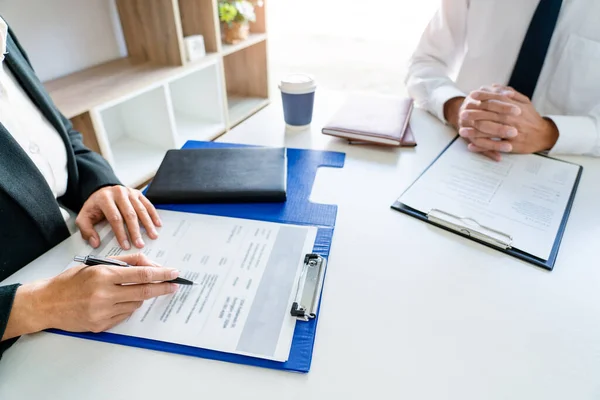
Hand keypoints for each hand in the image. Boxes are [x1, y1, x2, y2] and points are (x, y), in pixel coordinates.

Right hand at [4, 253, 178, 338]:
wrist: (47, 303)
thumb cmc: (72, 281)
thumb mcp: (97, 264)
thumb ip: (125, 262)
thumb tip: (151, 264)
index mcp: (104, 275)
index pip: (142, 275)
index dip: (161, 274)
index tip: (174, 273)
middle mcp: (104, 295)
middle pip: (144, 292)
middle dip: (162, 288)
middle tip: (174, 285)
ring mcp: (102, 312)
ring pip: (135, 304)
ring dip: (140, 297)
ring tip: (130, 291)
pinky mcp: (100, 325)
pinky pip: (124, 315)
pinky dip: (127, 307)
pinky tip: (118, 301)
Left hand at [76, 186, 161, 249]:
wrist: (101, 191)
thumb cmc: (95, 207)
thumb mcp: (84, 217)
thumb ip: (86, 230)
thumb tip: (95, 243)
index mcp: (105, 198)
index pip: (115, 218)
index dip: (121, 233)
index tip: (125, 245)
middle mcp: (118, 193)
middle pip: (130, 214)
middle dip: (136, 231)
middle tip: (140, 244)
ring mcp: (130, 192)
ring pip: (141, 209)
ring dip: (148, 224)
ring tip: (152, 236)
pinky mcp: (138, 193)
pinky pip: (148, 204)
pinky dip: (153, 215)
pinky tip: (157, 224)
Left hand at [458, 85, 558, 159]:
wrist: (543, 135)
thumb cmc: (531, 117)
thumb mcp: (525, 102)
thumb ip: (510, 93)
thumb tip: (494, 86)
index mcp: (515, 108)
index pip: (496, 99)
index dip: (483, 97)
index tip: (471, 95)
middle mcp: (512, 119)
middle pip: (490, 115)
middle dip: (474, 114)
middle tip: (462, 113)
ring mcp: (512, 133)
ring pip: (490, 131)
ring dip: (474, 131)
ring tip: (461, 130)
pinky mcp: (511, 146)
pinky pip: (494, 146)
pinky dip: (482, 146)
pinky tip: (470, 146)